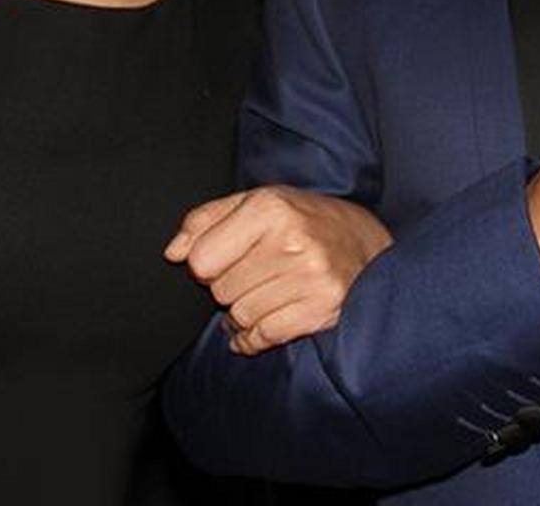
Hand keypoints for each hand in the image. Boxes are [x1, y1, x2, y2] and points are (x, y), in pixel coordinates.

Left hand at [165, 186, 391, 354]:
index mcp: (270, 208)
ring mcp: (311, 279)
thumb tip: (172, 253)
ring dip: (242, 312)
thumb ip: (206, 221)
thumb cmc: (303, 220)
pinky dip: (254, 337)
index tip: (223, 259)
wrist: (366, 244)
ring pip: (240, 316)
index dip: (204, 264)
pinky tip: (260, 324)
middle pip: (220, 290)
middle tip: (252, 274)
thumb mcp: (256, 203)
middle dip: (227, 286)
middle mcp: (292, 242)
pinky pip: (264, 336)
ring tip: (262, 294)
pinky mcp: (322, 310)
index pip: (201, 260)